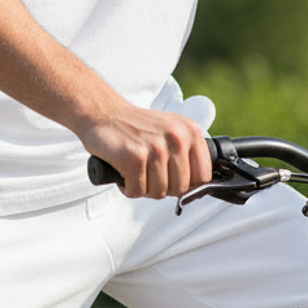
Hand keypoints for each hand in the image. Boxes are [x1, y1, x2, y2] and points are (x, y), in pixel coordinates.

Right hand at [80, 104, 212, 199]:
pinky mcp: (135, 157)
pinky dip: (128, 188)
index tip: (172, 180)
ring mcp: (156, 148)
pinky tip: (124, 174)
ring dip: (144, 189)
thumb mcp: (172, 131)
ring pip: (159, 192)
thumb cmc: (138, 127)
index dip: (187, 184)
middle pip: (180, 188)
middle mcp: (177, 138)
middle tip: (149, 176)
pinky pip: (138, 191)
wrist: (105, 114)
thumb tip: (195, 188)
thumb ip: (187, 154)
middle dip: (163, 188)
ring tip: (136, 173)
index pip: (203, 176)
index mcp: (191, 131)